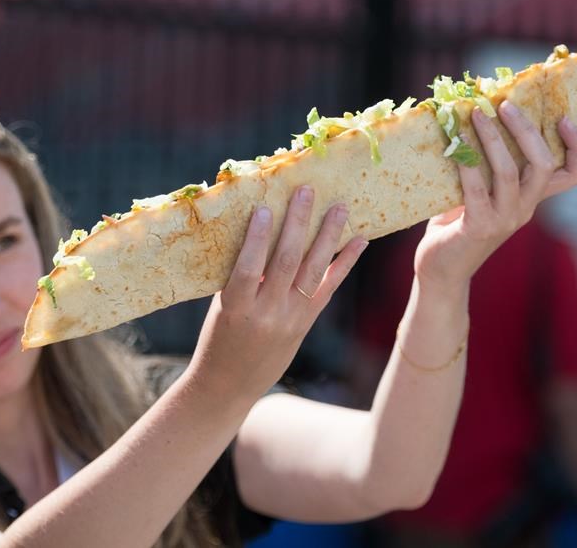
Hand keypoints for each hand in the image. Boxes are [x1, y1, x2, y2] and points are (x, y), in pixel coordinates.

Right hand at [191, 186, 367, 398]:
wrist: (229, 384)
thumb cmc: (218, 336)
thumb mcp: (221, 305)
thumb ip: (239, 274)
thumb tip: (258, 228)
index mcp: (236, 308)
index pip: (247, 270)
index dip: (257, 239)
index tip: (264, 208)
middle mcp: (267, 314)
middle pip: (286, 263)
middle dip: (298, 225)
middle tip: (307, 192)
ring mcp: (290, 319)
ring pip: (313, 272)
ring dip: (328, 237)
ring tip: (340, 207)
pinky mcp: (306, 323)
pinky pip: (329, 289)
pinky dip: (345, 263)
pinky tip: (359, 241)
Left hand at [414, 101, 576, 290]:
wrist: (441, 271)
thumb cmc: (456, 225)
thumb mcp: (479, 192)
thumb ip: (484, 165)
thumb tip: (474, 116)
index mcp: (531, 199)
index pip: (572, 174)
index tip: (564, 118)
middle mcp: (525, 209)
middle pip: (544, 164)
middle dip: (527, 130)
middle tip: (506, 105)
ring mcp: (504, 219)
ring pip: (509, 172)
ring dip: (492, 138)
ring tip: (476, 114)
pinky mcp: (479, 227)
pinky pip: (475, 188)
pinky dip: (465, 162)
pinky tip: (454, 143)